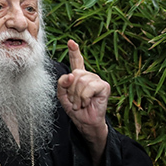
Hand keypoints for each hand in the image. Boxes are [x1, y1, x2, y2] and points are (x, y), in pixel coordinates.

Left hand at [57, 39, 109, 165]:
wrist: (85, 122)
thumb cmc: (76, 110)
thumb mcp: (63, 96)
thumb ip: (62, 84)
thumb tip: (70, 75)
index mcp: (79, 76)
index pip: (76, 61)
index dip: (74, 51)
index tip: (71, 42)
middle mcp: (89, 76)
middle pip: (74, 74)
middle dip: (71, 90)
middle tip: (75, 101)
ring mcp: (97, 80)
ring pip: (81, 81)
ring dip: (77, 96)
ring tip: (81, 103)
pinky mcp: (104, 86)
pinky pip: (89, 87)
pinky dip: (84, 97)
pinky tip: (87, 103)